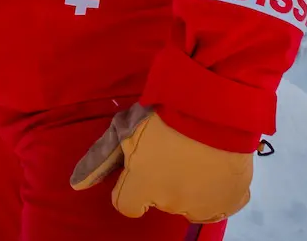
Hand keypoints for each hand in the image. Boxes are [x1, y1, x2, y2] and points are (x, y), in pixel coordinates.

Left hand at [69, 106, 251, 224]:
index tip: (141, 164)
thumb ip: (99, 160)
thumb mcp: (124, 129)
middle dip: (162, 178)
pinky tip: (214, 167)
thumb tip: (75, 185)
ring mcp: (203, 204)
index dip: (131, 184)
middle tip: (171, 147)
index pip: (126, 204)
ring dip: (189, 184)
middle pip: (160, 198)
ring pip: (189, 203)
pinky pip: (220, 204)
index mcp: (141, 187)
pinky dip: (217, 191)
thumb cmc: (163, 112)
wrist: (216, 102)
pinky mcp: (231, 199)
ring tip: (195, 153)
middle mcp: (170, 204)